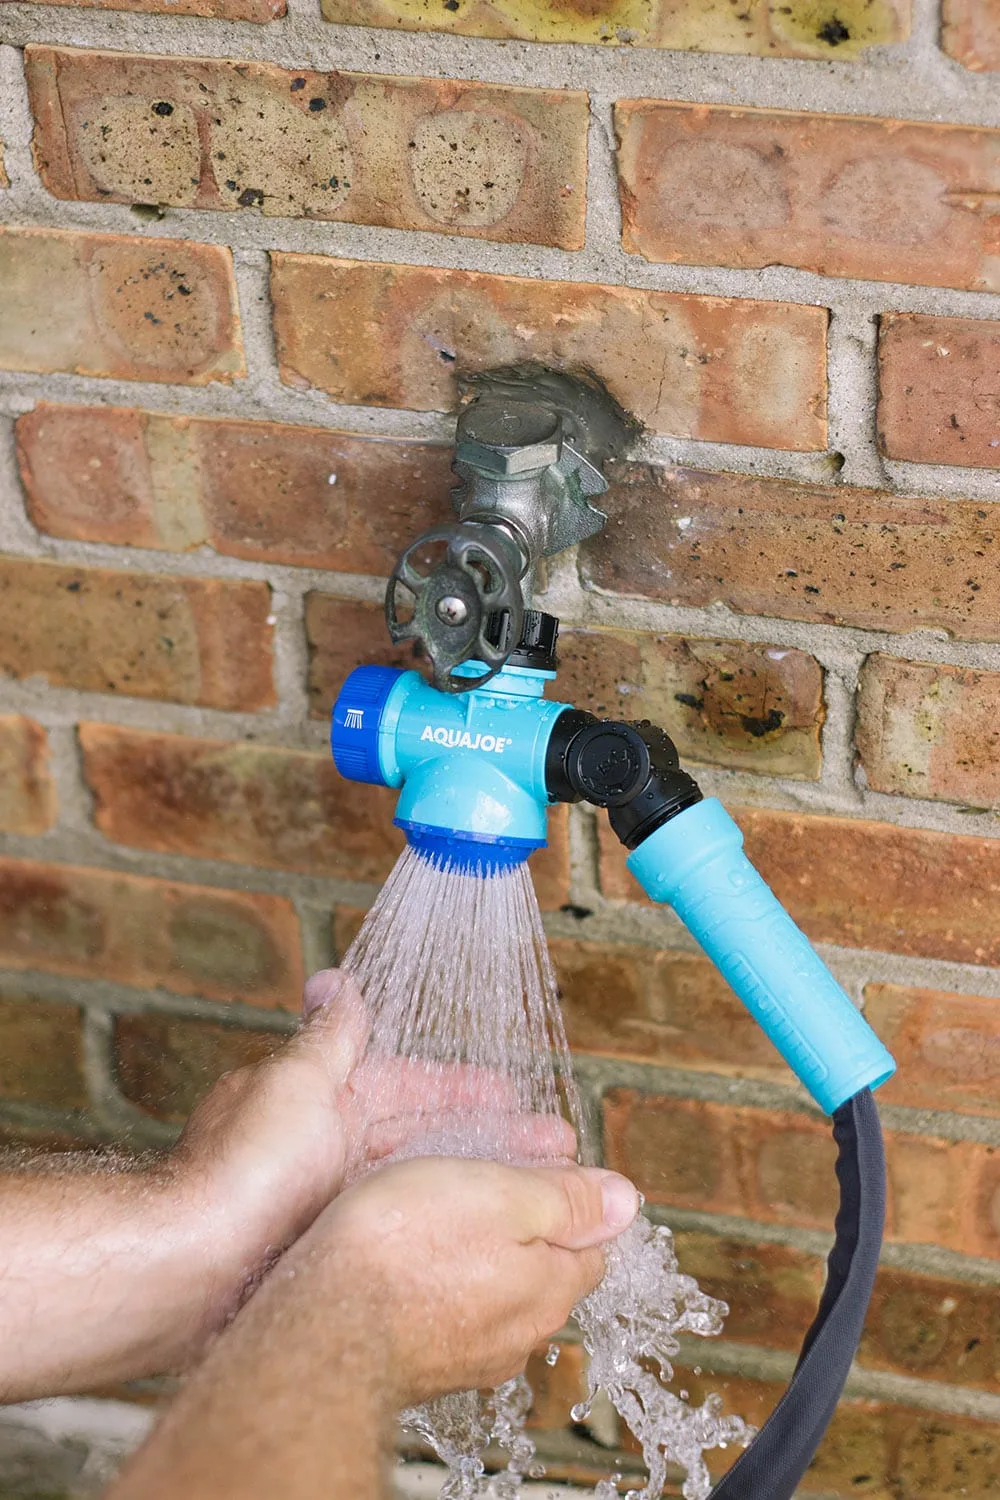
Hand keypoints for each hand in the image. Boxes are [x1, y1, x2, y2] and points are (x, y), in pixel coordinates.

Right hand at [102, 1157, 639, 1499]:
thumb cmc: (404, 1248)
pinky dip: (436, 1277)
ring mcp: (468, 1355)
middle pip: (544, 1265)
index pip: (593, 1242)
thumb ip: (567, 1198)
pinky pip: (445, 1309)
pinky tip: (405, 1252)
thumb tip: (625, 1198)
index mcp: (551, 1287)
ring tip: (434, 1205)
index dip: (570, 1195)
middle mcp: (519, 1333)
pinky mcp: (421, 1362)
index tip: (537, 1163)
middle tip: (481, 1175)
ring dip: (474, 1248)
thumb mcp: (501, 1193)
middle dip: (523, 1221)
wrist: (319, 1326)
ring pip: (491, 1287)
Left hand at [165, 970, 576, 1350]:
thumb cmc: (240, 1171)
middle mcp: (327, 1148)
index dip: (466, 1089)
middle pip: (425, 1137)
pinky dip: (442, 1225)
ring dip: (476, 1184)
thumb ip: (328, 1035)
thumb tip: (333, 978)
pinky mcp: (329, 1251)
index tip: (518, 1095)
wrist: (189, 1266)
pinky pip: (402, 1229)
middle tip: (555, 1150)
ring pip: (420, 1185)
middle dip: (489, 1140)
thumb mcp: (297, 1081)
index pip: (411, 1084)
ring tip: (539, 1195)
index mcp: (322, 1099)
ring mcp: (329, 1202)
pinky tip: (478, 1237)